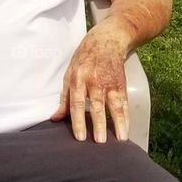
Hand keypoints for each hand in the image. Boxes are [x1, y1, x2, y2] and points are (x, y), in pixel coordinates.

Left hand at [51, 26, 127, 142]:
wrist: (107, 39)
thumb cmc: (84, 58)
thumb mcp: (70, 73)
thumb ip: (64, 97)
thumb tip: (55, 118)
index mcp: (78, 78)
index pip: (77, 103)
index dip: (78, 121)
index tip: (80, 138)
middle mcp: (94, 80)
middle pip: (96, 106)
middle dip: (98, 124)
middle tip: (100, 142)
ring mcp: (110, 82)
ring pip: (114, 105)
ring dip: (117, 123)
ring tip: (120, 139)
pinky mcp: (121, 83)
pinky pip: (124, 102)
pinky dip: (126, 117)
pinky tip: (126, 129)